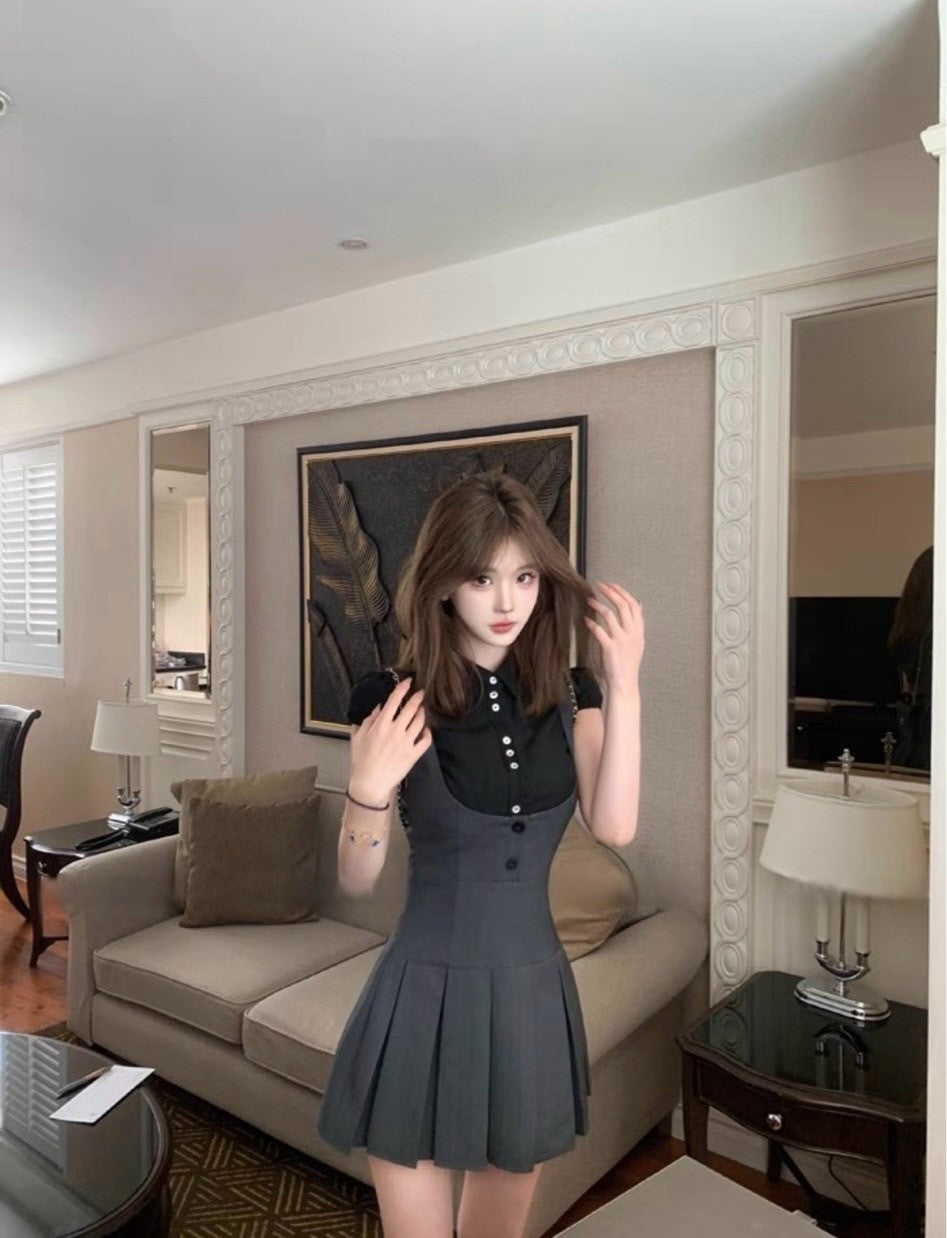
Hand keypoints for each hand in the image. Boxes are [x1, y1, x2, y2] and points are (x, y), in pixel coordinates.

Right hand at [349, 677, 431, 800]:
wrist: (370, 784)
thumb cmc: (361, 762)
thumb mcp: (358, 738)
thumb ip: (368, 720)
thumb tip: (378, 708)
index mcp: (381, 725)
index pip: (394, 700)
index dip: (403, 688)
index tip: (408, 681)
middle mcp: (395, 731)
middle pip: (411, 708)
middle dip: (417, 697)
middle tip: (421, 692)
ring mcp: (406, 743)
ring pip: (420, 722)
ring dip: (422, 713)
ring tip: (422, 710)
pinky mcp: (413, 754)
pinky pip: (426, 740)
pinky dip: (428, 733)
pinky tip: (426, 730)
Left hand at [584, 581, 643, 690]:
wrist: (625, 682)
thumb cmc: (627, 663)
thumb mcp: (637, 641)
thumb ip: (636, 623)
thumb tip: (638, 605)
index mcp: (639, 631)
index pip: (633, 605)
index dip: (622, 592)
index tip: (612, 585)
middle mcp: (632, 633)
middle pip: (623, 606)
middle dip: (610, 592)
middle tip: (599, 585)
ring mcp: (622, 640)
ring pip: (610, 615)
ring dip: (598, 604)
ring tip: (589, 599)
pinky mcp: (610, 647)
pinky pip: (599, 630)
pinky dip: (591, 622)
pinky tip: (585, 619)